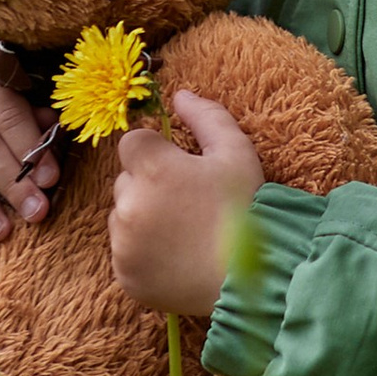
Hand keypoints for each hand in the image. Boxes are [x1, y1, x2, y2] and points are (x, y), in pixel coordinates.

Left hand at [108, 92, 259, 321]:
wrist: (254, 281)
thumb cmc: (246, 211)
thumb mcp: (236, 153)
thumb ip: (206, 116)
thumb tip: (179, 95)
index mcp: (152, 168)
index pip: (132, 142)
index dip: (156, 151)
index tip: (180, 168)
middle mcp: (128, 204)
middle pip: (126, 180)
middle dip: (149, 184)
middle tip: (188, 202)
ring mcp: (123, 244)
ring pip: (122, 217)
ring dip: (142, 217)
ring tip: (183, 232)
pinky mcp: (124, 276)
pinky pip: (124, 253)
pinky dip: (142, 252)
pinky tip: (176, 256)